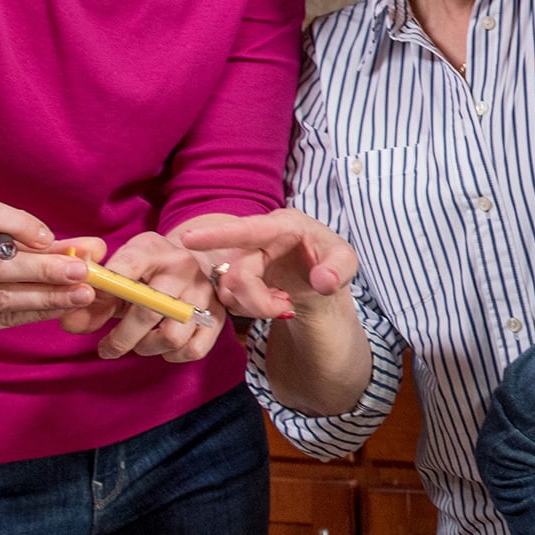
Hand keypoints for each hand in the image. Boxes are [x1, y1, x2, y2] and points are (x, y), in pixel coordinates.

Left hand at [57, 230, 227, 364]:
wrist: (196, 261)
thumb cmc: (150, 270)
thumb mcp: (122, 270)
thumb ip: (94, 298)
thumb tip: (70, 324)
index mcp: (154, 249)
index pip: (129, 264)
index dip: (108, 285)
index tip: (87, 301)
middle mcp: (183, 268)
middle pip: (149, 311)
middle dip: (121, 338)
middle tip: (107, 349)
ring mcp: (203, 293)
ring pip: (172, 335)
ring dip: (147, 347)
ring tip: (138, 342)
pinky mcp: (217, 316)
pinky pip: (193, 349)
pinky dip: (172, 355)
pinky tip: (162, 346)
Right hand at [181, 209, 357, 320]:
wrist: (320, 279)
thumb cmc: (331, 262)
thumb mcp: (346, 263)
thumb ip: (338, 270)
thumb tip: (323, 282)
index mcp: (284, 225)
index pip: (248, 230)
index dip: (218, 235)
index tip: (189, 239)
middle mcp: (259, 238)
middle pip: (238, 274)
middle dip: (258, 300)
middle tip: (285, 309)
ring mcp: (246, 256)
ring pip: (230, 290)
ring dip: (255, 306)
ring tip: (283, 303)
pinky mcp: (238, 275)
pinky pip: (231, 299)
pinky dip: (251, 309)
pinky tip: (272, 303)